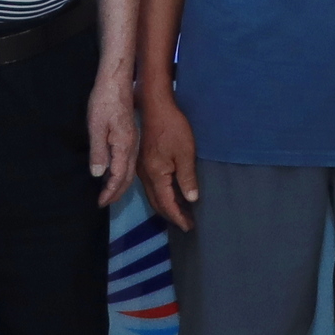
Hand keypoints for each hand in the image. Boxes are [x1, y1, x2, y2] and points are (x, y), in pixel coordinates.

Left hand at [86, 71, 138, 208]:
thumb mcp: (96, 126)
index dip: (110, 191)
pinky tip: (113, 172)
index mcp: (124, 145)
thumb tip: (98, 174)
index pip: (119, 176)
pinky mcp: (130, 135)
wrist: (117, 80)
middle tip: (104, 203)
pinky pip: (128, 160)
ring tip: (108, 192)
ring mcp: (133, 140)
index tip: (100, 202)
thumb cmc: (104, 101)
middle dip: (116, 192)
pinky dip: (122, 172)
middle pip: (128, 176)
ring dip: (120, 183)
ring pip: (130, 169)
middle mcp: (132, 146)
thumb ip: (98, 151)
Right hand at [139, 89, 200, 228]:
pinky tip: (172, 194)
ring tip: (181, 212)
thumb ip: (187, 178)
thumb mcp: (185, 153)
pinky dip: (162, 195)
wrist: (155, 107)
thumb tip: (191, 200)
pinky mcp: (144, 162)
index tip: (189, 227)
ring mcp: (142, 168)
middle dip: (171, 215)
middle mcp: (145, 175)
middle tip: (186, 224)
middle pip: (157, 203)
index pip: (166, 203)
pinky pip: (152, 186)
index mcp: (155, 174)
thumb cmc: (173, 127)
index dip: (178, 217)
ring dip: (166, 206)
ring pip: (153, 195)